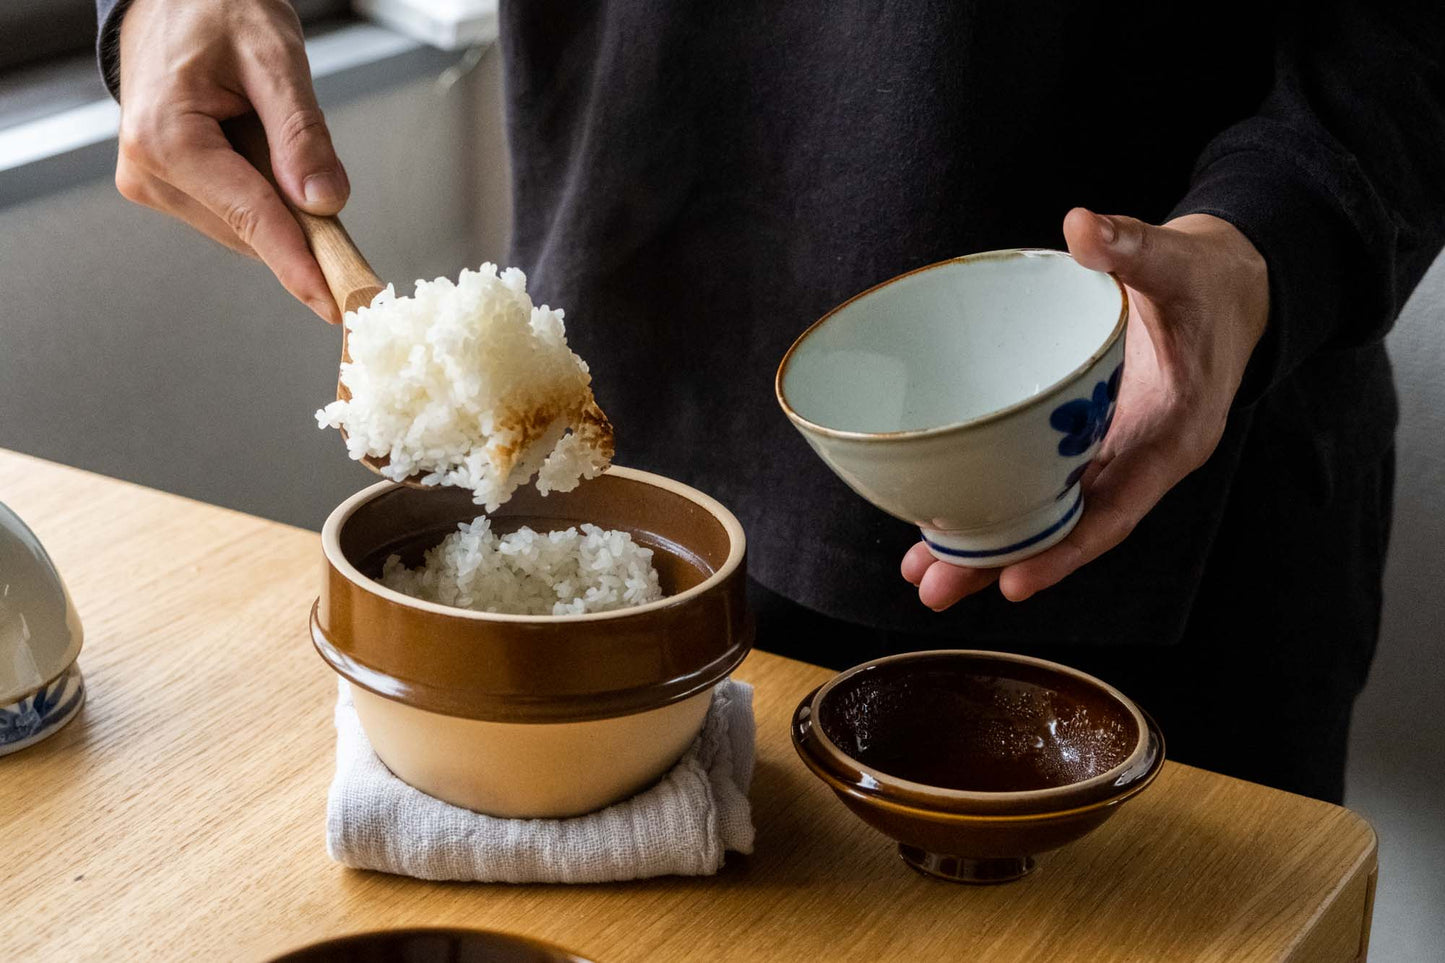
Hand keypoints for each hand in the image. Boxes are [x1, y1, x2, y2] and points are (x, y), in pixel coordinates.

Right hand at [113, 0, 347, 321]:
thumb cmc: (214, 9)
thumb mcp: (274, 57)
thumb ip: (301, 132)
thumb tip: (324, 201)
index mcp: (167, 139)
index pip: (252, 219)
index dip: (302, 265)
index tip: (337, 306)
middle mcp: (149, 171)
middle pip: (252, 229)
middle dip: (301, 224)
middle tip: (330, 187)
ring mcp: (152, 183)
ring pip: (245, 228)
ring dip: (280, 203)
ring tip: (269, 132)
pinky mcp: (164, 186)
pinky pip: (233, 213)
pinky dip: (263, 196)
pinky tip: (257, 149)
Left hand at [902, 209, 1268, 607]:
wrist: (1227, 289)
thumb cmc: (1206, 282)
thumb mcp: (1177, 261)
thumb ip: (1132, 246)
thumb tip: (1083, 226)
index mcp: (1171, 435)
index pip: (1117, 509)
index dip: (1067, 550)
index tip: (1016, 581)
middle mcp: (1137, 460)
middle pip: (1067, 527)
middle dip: (1002, 563)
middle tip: (934, 588)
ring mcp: (1107, 455)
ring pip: (1045, 514)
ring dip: (986, 547)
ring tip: (922, 573)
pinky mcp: (1084, 441)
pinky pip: (1037, 483)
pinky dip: (994, 504)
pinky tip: (942, 519)